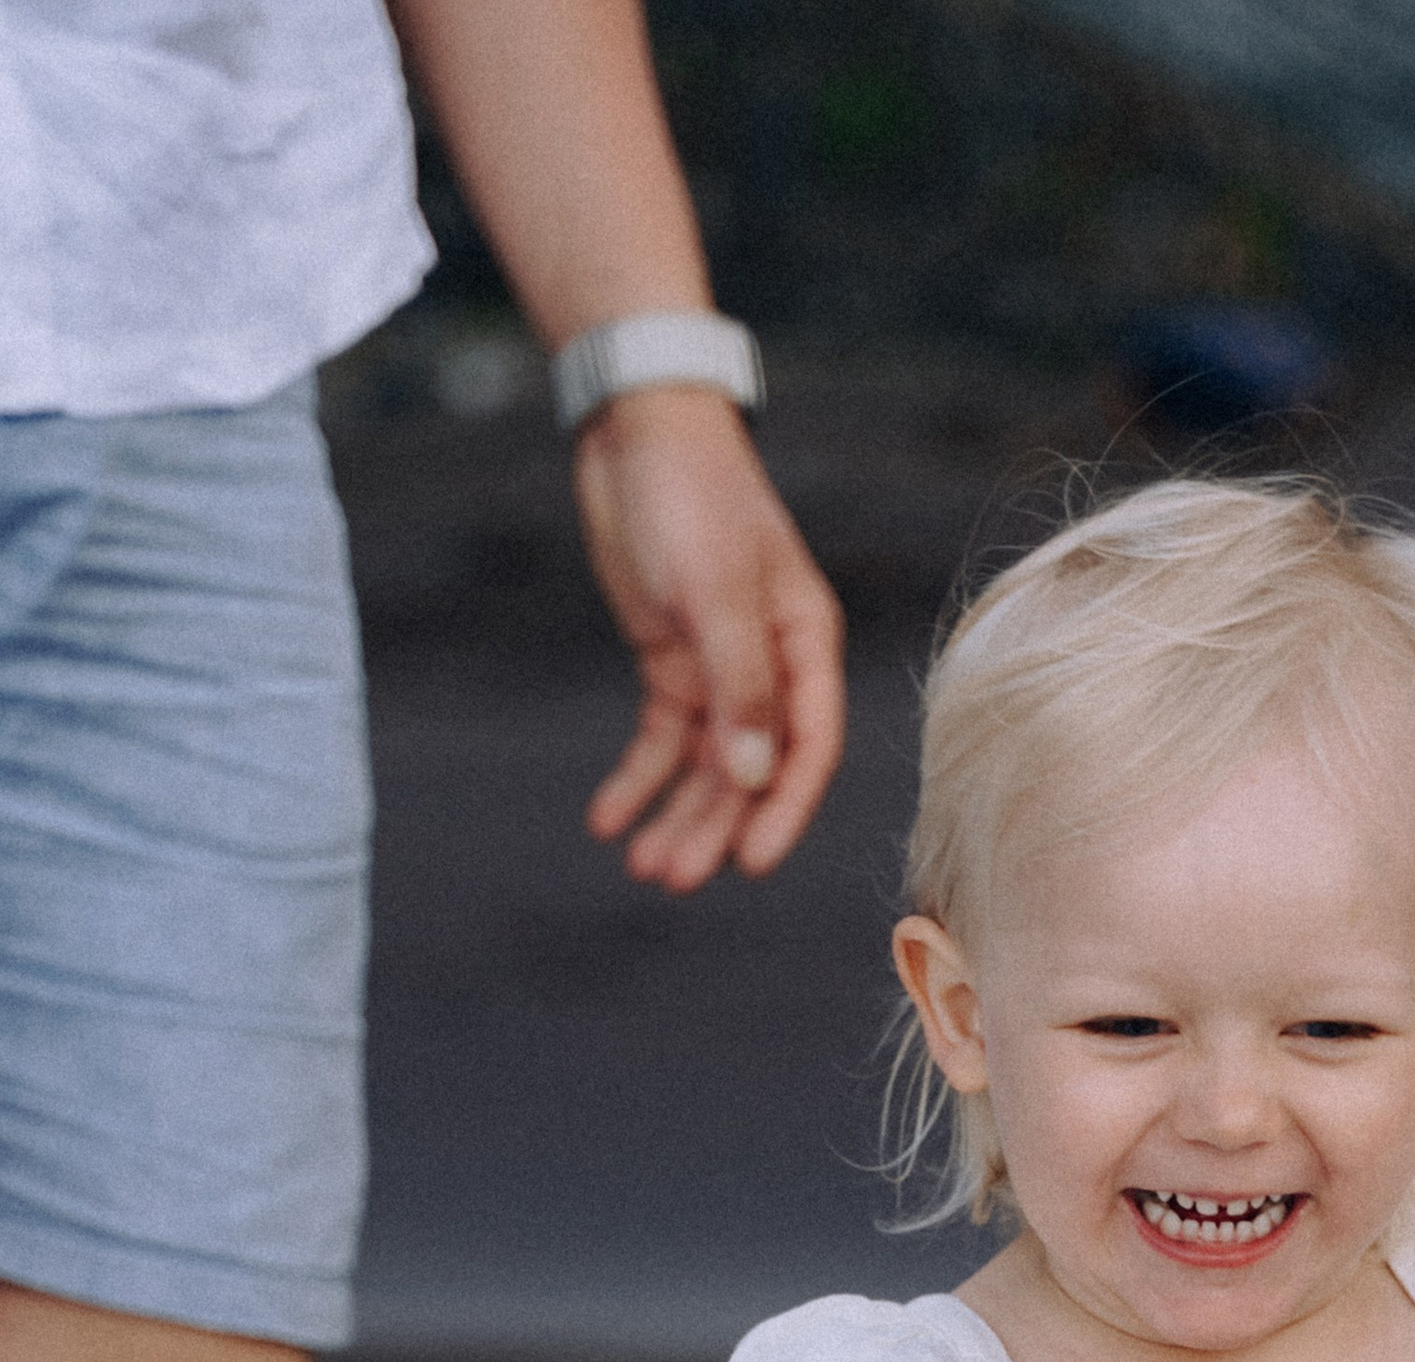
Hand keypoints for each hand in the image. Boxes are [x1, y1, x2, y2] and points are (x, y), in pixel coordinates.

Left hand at [572, 387, 844, 888]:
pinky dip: (636, 780)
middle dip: (712, 828)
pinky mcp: (673, 663)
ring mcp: (721, 669)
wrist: (635, 430)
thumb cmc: (692, 496)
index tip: (749, 864)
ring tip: (641, 866)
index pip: (808, 749)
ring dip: (675, 816)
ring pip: (704, 766)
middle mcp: (770, 669)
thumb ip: (740, 688)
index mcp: (805, 648)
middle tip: (671, 878)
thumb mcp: (717, 592)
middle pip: (748, 771)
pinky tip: (607, 819)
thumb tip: (752, 779)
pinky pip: (660, 740)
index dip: (782, 812)